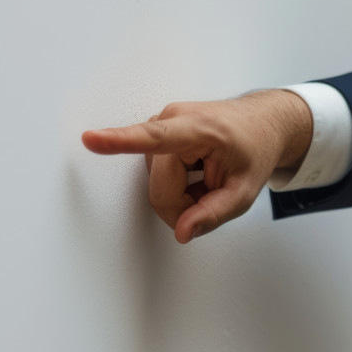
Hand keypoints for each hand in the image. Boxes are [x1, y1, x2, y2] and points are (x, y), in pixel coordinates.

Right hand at [81, 90, 311, 242]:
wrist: (261, 123)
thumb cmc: (254, 149)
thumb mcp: (245, 190)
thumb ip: (213, 214)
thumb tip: (182, 232)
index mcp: (199, 129)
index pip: (154, 139)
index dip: (118, 142)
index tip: (90, 139)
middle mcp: (173, 119)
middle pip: (160, 189)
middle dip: (183, 205)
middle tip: (210, 196)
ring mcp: (162, 123)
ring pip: (156, 184)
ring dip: (181, 194)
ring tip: (205, 179)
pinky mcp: (157, 131)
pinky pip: (156, 174)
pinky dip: (176, 184)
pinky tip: (196, 173)